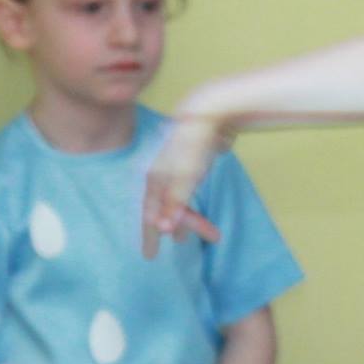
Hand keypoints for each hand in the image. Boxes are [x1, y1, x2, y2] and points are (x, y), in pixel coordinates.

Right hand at [143, 115, 227, 259]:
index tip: (149, 256)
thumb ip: (176, 199)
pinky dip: (187, 202)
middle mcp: (163, 169)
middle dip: (167, 227)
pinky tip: (191, 210)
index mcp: (156, 173)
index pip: (149, 210)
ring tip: (185, 238)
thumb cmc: (198, 139)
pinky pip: (186, 188)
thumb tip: (164, 228)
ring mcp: (178, 164)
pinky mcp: (193, 158)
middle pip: (163, 204)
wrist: (215, 107)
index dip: (149, 233)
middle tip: (176, 247)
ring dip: (182, 217)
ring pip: (176, 197)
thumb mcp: (187, 173)